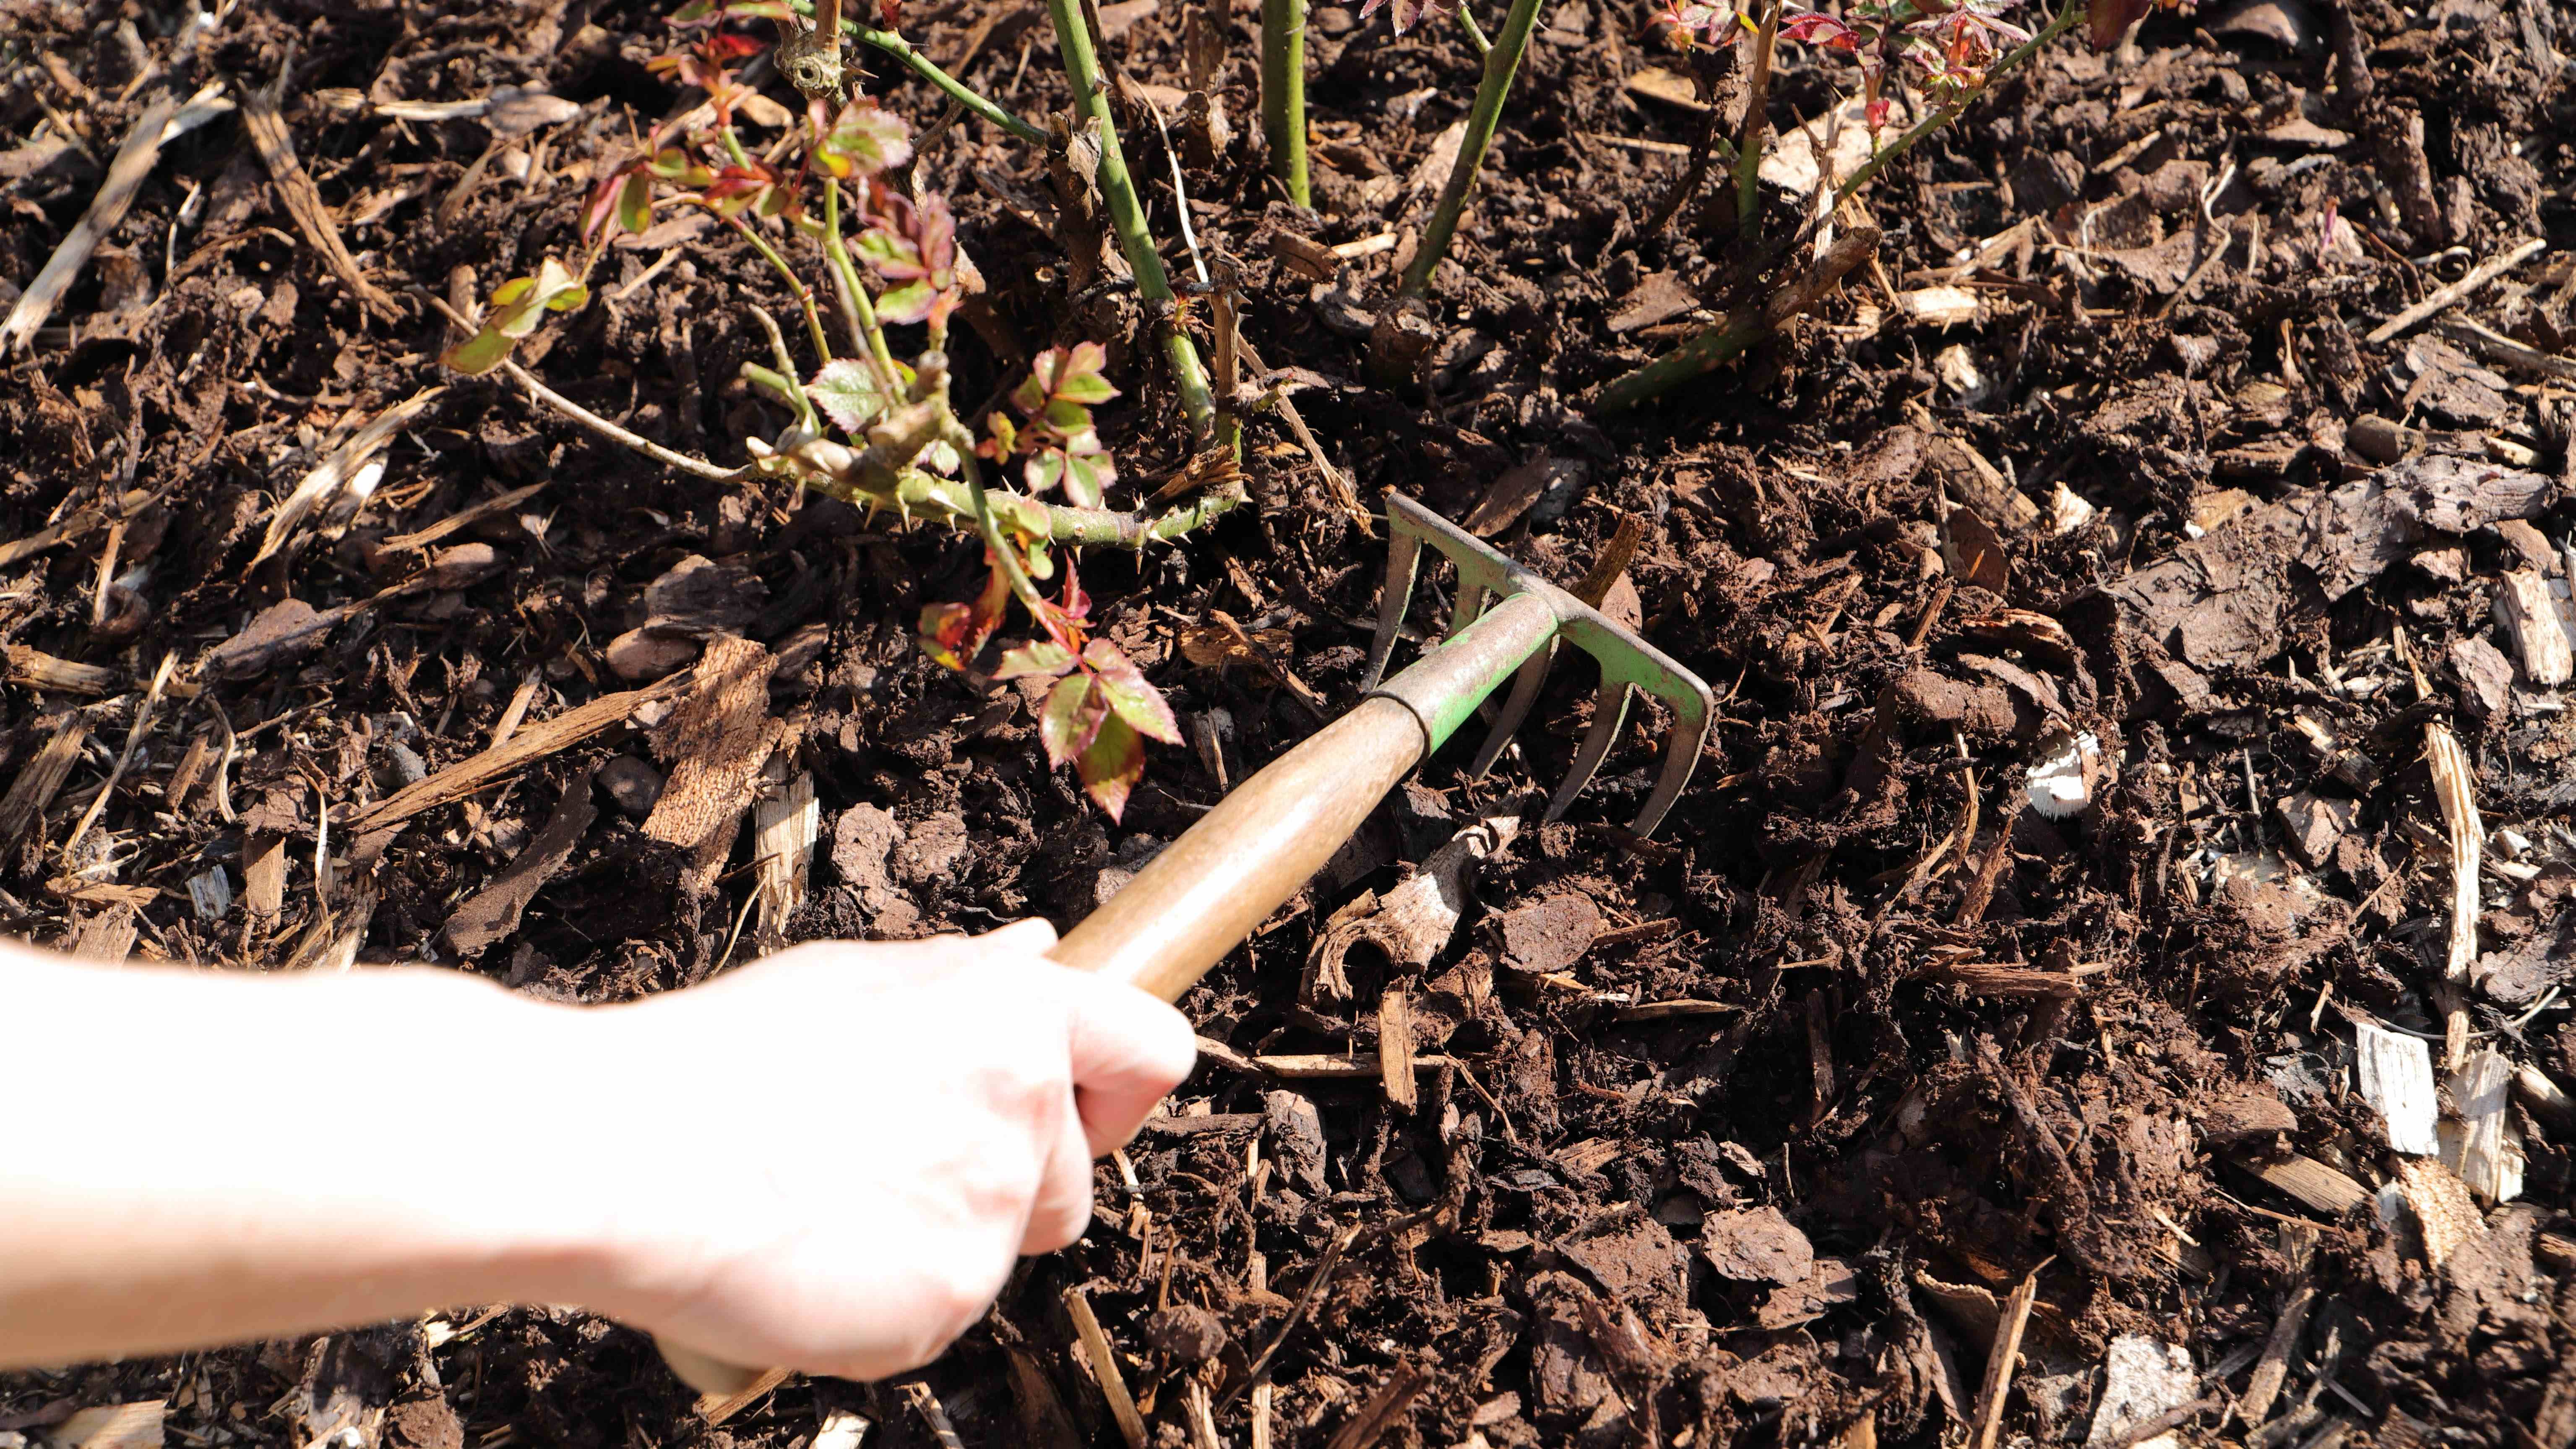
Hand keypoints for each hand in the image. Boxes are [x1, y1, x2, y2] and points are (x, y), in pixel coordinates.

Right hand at [568, 920, 1194, 1380]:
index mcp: (1014, 1012)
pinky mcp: (949, 1302)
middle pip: (1074, 1181)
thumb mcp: (854, 982)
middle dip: (1010, 1188)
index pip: (1154, 1051)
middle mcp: (1025, 1107)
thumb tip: (1043, 951)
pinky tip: (814, 1255)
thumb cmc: (722, 1062)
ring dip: (939, 1242)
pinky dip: (888, 1303)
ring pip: (1002, 1251)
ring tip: (829, 1201)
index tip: (1072, 1111)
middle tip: (887, 1167)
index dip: (1116, 1092)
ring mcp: (992, 1212)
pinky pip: (942, 1313)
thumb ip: (966, 981)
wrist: (621, 1156)